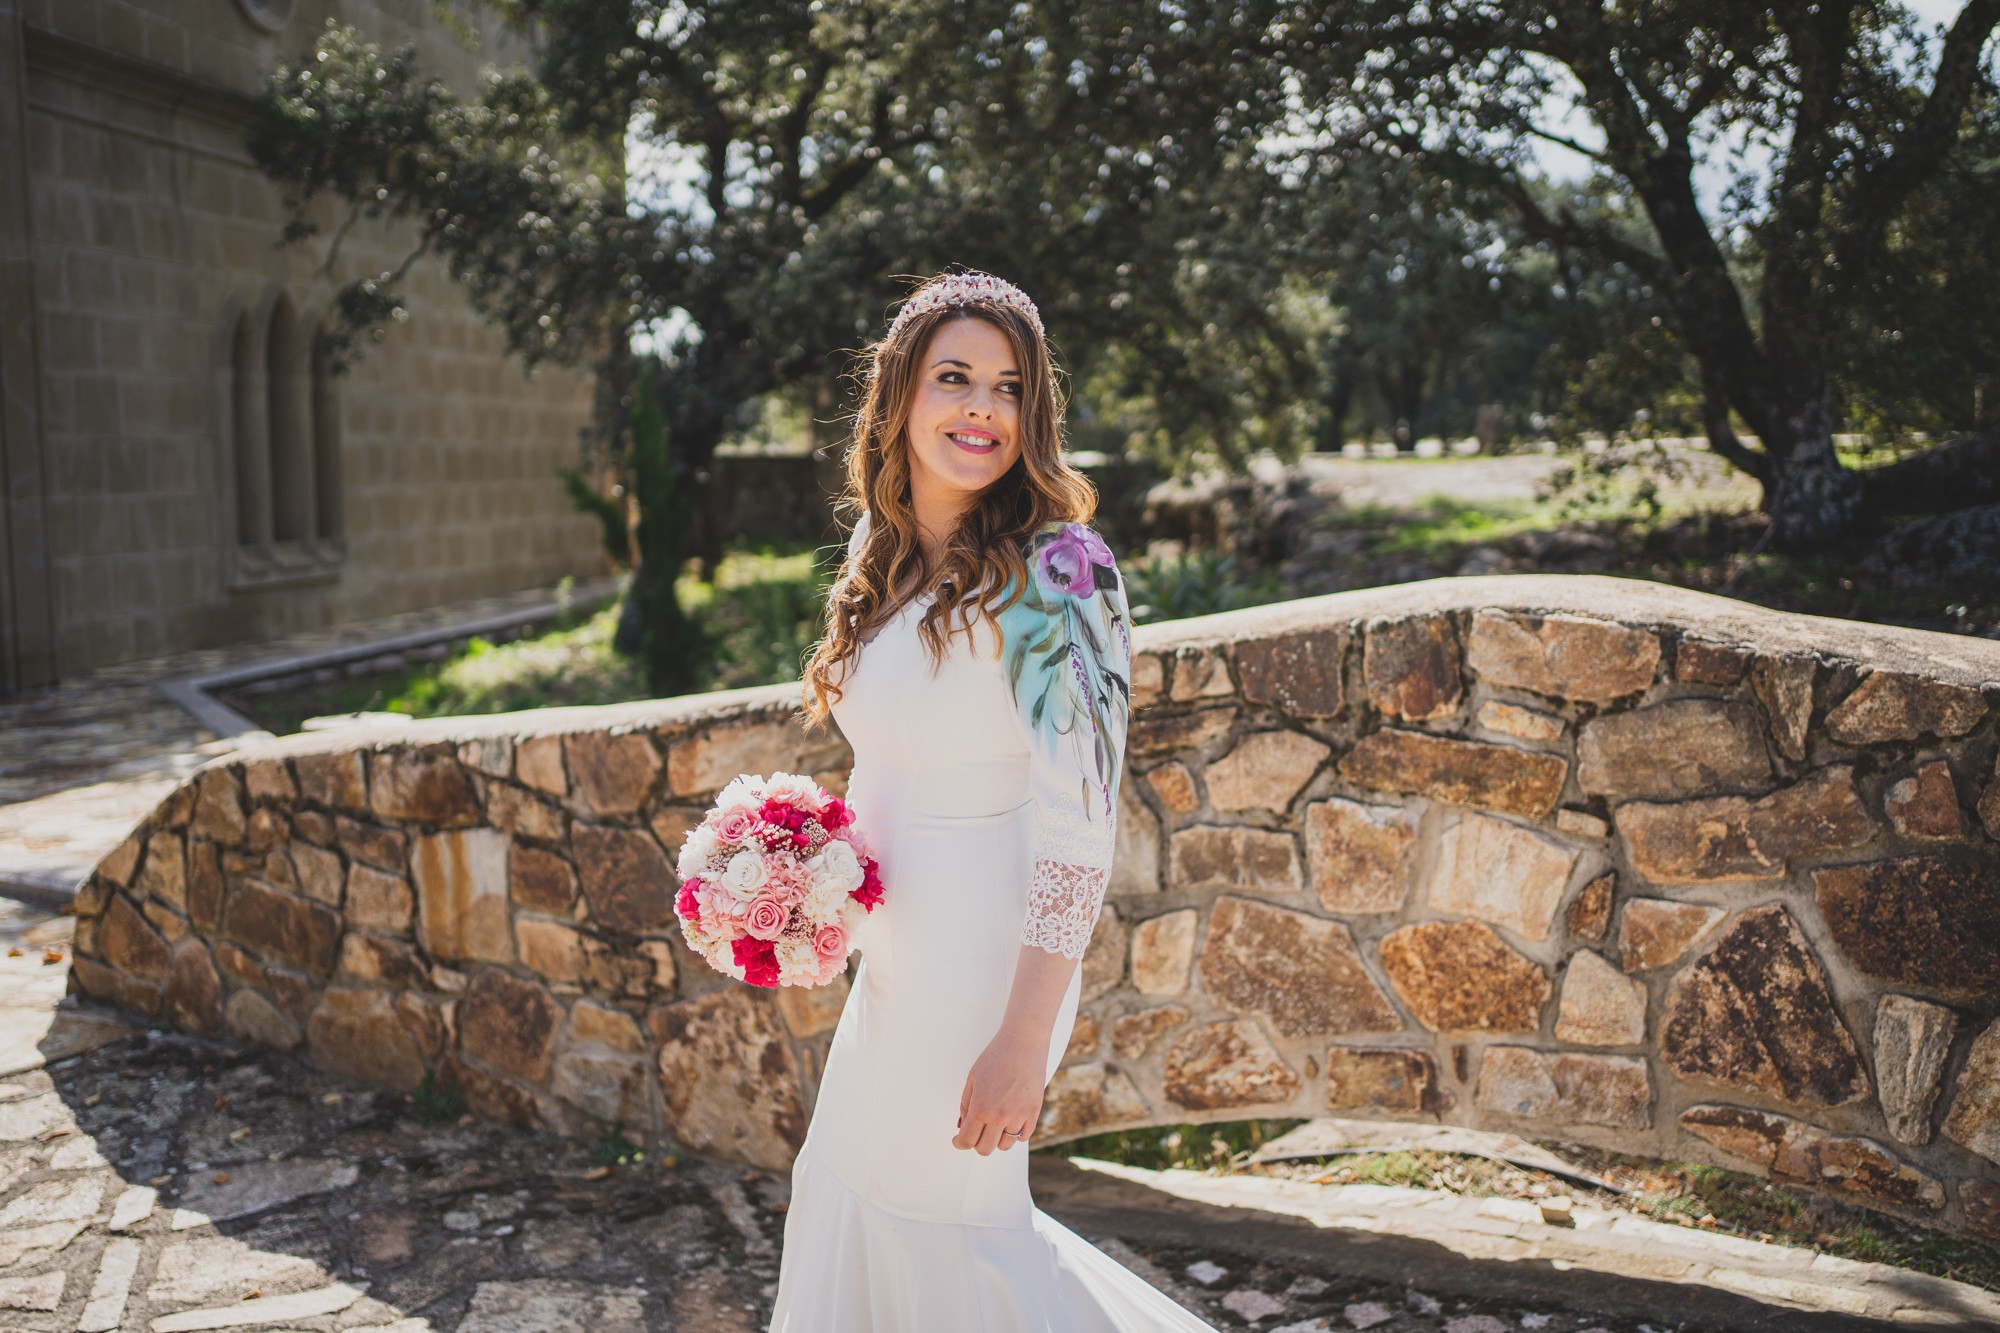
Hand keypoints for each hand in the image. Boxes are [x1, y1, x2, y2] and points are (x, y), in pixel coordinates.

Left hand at [953, 1031, 1043, 1154]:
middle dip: (976, 1143)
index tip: (958, 1140)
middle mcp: (999, 1117)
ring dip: (996, 1138)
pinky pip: (1023, 1137)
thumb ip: (966, 1105)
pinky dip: (1015, 1133)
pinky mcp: (1034, 1113)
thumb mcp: (972, 1079)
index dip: (959, 1143)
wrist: (1023, 1042)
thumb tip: (963, 1126)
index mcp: (980, 1108)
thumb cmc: (996, 1057)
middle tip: (976, 1132)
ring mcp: (1019, 1116)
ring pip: (1004, 1145)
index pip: (967, 1140)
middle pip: (985, 1149)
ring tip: (995, 1124)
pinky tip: (1010, 1121)